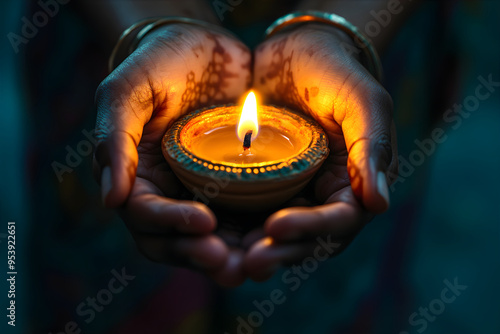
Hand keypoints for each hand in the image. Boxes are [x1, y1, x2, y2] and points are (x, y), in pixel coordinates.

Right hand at [93, 23, 250, 285]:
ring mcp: (204, 191)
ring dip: (231, 256)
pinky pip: (244, 216)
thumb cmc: (158, 63)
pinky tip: (277, 239)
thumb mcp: (127, 91)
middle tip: (229, 265)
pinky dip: (256, 233)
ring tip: (255, 265)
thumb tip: (110, 201)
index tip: (203, 222)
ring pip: (212, 238)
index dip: (171, 224)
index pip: (146, 214)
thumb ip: (114, 140)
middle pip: (177, 240)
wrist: (202, 44)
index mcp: (138, 176)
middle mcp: (169, 192)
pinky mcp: (237, 185)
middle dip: (201, 254)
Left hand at [244, 23, 397, 280]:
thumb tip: (380, 205)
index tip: (276, 227)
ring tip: (227, 260)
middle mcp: (322, 197)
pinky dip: (235, 228)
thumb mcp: (362, 101)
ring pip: (276, 235)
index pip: (338, 220)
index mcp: (353, 184)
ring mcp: (291, 193)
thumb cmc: (336, 73)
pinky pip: (250, 213)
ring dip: (254, 250)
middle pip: (306, 239)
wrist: (298, 51)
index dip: (311, 229)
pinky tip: (212, 234)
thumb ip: (372, 148)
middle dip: (279, 252)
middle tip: (249, 262)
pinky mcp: (261, 185)